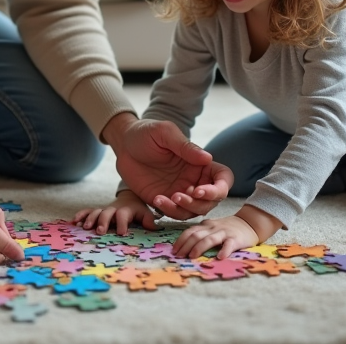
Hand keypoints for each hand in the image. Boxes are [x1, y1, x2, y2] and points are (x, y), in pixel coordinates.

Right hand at [73, 189, 159, 235]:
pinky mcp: (97, 212)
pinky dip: (81, 215)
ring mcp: (104, 210)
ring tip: (85, 228)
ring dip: (90, 219)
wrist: (129, 198)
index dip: (123, 223)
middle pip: (107, 213)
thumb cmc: (138, 210)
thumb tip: (154, 228)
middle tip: (100, 231)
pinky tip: (74, 221)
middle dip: (103, 222)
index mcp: (126, 210)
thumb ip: (149, 221)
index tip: (121, 233)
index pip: (124, 215)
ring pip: (96, 212)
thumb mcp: (146, 214)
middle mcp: (114, 209)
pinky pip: (88, 211)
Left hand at [103, 113, 232, 219]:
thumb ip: (185, 147)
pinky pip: (173, 213)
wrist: (123, 143)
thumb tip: (208, 158)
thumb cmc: (146, 133)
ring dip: (183, 210)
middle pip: (212, 201)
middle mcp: (194, 179)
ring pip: (194, 211)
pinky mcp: (164, 200)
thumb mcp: (164, 133)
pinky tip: (157, 200)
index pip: (223, 179)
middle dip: (199, 204)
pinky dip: (168, 211)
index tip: (200, 190)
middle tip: (179, 196)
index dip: (218, 189)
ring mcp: (180, 191)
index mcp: (200, 163)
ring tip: (165, 198)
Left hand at [172, 205, 281, 259]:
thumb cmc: (227, 229)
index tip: (174, 251)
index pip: (190, 231)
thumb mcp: (212, 228)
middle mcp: (213, 228)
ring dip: (199, 248)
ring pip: (209, 239)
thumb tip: (183, 247)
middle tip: (178, 256)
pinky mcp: (236, 239)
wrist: (250, 223)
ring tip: (192, 257)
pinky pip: (229, 244)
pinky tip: (220, 258)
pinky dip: (224, 251)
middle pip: (196, 235)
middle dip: (185, 246)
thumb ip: (201, 234)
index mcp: (206, 225)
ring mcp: (224, 233)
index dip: (180, 241)